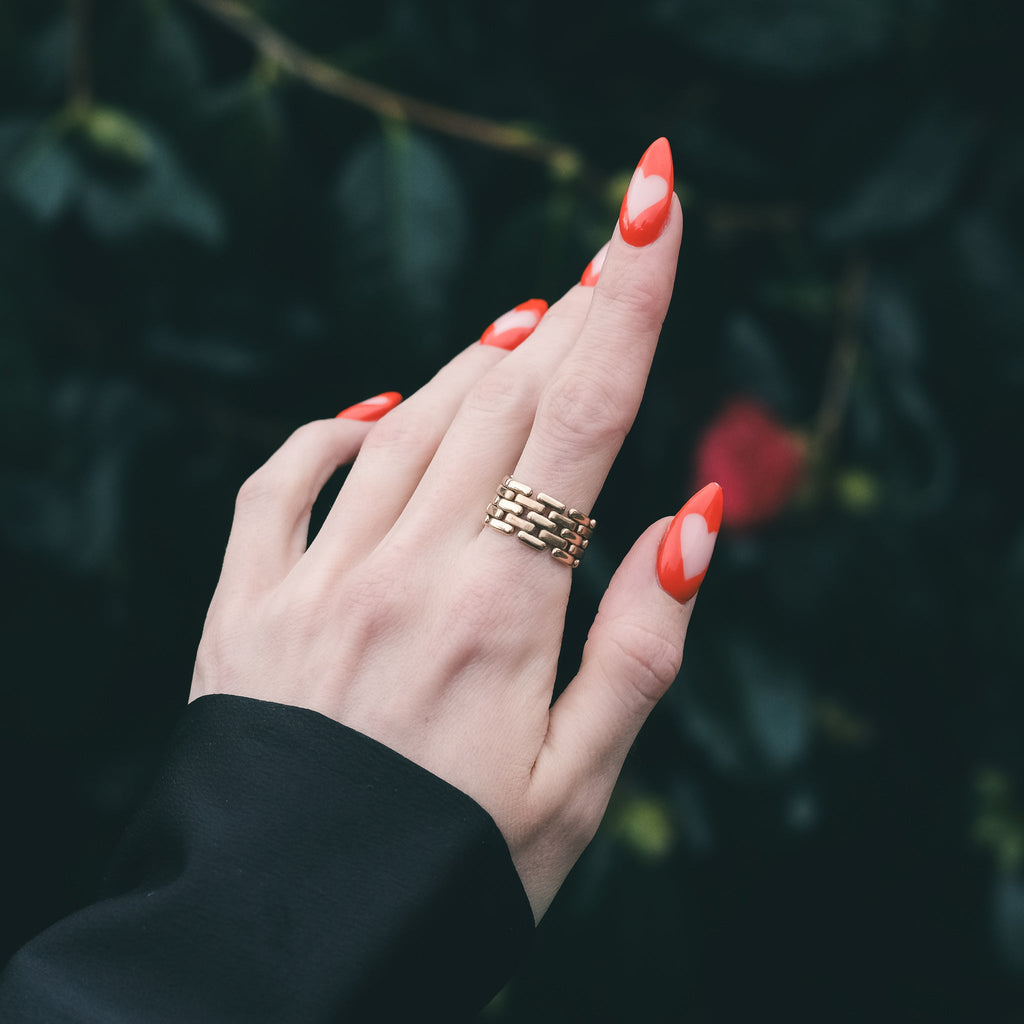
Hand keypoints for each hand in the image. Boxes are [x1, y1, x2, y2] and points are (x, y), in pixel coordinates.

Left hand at [190, 139, 719, 921]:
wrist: (281, 947)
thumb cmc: (450, 875)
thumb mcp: (577, 788)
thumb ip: (639, 651)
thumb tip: (691, 522)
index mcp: (501, 610)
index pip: (581, 418)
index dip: (626, 301)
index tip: (651, 205)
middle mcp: (405, 569)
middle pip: (501, 398)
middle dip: (566, 316)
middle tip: (604, 261)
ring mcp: (313, 581)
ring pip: (407, 423)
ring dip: (473, 362)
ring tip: (524, 325)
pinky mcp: (246, 608)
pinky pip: (282, 483)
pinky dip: (333, 432)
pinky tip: (373, 414)